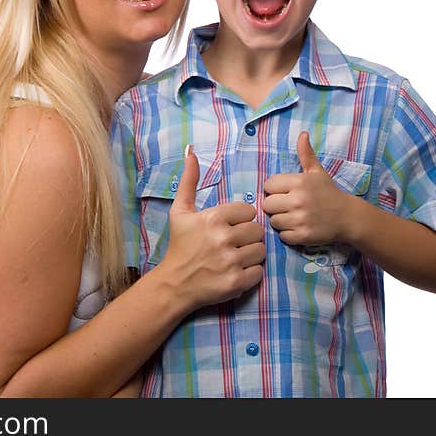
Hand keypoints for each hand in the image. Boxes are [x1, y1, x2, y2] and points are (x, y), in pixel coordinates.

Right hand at [159, 147, 265, 307]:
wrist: (174, 283)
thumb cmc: (179, 245)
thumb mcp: (180, 211)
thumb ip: (189, 181)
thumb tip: (191, 152)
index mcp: (214, 218)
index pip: (249, 212)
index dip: (241, 219)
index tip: (229, 227)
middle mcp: (224, 238)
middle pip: (258, 230)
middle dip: (248, 236)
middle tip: (233, 243)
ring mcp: (231, 262)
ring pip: (261, 250)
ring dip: (252, 254)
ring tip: (236, 256)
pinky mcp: (237, 283)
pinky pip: (259, 272)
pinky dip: (251, 273)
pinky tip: (237, 271)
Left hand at [262, 131, 354, 246]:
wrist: (348, 217)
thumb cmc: (329, 192)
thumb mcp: (317, 172)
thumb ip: (306, 154)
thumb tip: (303, 134)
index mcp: (299, 182)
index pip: (268, 185)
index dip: (274, 189)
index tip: (285, 192)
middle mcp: (298, 200)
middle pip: (267, 204)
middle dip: (275, 205)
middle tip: (288, 206)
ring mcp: (300, 219)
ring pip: (273, 221)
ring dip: (281, 220)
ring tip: (293, 217)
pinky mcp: (303, 236)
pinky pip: (282, 236)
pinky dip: (288, 234)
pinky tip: (298, 227)